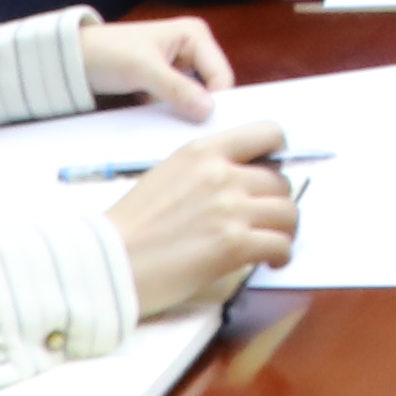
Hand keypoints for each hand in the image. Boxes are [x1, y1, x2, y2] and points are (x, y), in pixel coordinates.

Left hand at [76, 15, 238, 116]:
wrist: (72, 60)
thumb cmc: (107, 53)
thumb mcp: (143, 69)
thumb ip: (177, 88)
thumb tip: (208, 110)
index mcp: (195, 35)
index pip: (221, 75)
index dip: (216, 101)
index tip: (205, 127)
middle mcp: (192, 49)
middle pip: (211, 87)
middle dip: (200, 108)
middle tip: (190, 131)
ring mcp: (179, 68)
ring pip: (195, 98)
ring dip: (185, 113)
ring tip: (174, 129)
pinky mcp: (165, 83)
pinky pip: (178, 103)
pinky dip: (172, 114)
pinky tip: (162, 124)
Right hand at [103, 112, 297, 317]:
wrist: (107, 262)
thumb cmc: (130, 227)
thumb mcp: (167, 176)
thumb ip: (207, 171)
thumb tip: (242, 182)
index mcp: (203, 152)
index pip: (267, 133)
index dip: (280, 154)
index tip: (276, 173)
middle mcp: (221, 174)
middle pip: (280, 181)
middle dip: (278, 203)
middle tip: (267, 221)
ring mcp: (230, 208)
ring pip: (288, 213)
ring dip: (284, 230)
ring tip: (272, 244)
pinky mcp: (233, 244)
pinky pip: (280, 244)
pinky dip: (280, 255)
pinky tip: (271, 262)